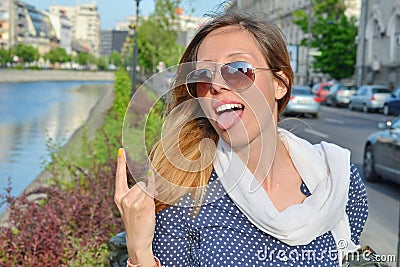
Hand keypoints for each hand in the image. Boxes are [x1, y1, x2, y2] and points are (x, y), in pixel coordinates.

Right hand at [114, 148, 155, 264]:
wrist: (138, 239)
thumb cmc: (136, 222)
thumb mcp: (130, 207)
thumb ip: (136, 193)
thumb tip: (149, 180)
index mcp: (118, 197)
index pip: (119, 176)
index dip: (121, 162)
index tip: (121, 150)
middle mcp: (123, 198)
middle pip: (140, 182)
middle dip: (146, 189)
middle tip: (147, 200)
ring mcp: (132, 202)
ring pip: (146, 187)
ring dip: (151, 193)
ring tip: (148, 207)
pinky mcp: (142, 205)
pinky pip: (151, 191)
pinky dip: (154, 188)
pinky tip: (155, 191)